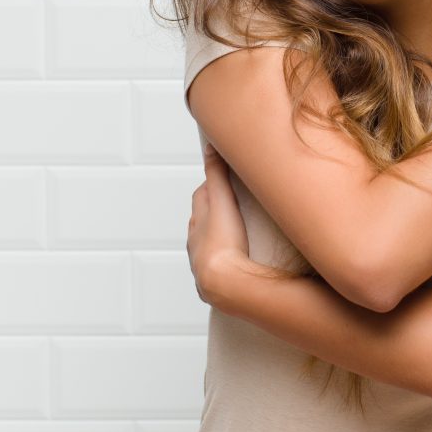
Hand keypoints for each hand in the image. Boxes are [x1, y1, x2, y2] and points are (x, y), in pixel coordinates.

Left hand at [187, 143, 249, 304]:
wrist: (223, 285)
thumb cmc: (223, 243)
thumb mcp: (222, 201)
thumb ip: (217, 174)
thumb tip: (210, 147)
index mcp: (197, 220)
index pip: (201, 195)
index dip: (212, 185)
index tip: (225, 178)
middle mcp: (195, 241)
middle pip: (202, 220)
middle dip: (214, 210)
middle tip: (233, 203)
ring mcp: (202, 262)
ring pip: (207, 244)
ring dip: (218, 237)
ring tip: (236, 233)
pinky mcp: (212, 280)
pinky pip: (217, 266)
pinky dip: (224, 259)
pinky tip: (235, 262)